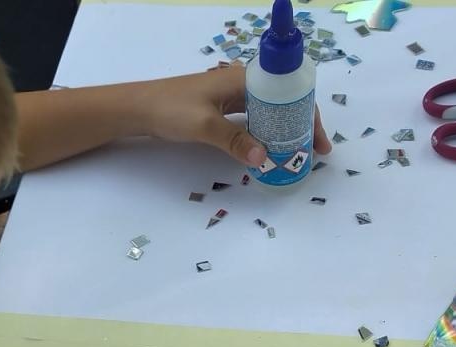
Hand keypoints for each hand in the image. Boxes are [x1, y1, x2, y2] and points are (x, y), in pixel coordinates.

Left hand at [138, 67, 332, 167]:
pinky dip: (265, 132)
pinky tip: (269, 148)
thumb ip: (234, 141)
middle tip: (314, 151)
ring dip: (285, 130)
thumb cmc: (169, 109)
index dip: (309, 115)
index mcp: (243, 79)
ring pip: (269, 111)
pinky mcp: (222, 107)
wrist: (137, 107)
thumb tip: (264, 158)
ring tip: (298, 152)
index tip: (318, 139)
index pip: (289, 93)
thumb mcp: (203, 126)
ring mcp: (232, 95)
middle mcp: (242, 83)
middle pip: (284, 102)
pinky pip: (253, 118)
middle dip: (302, 125)